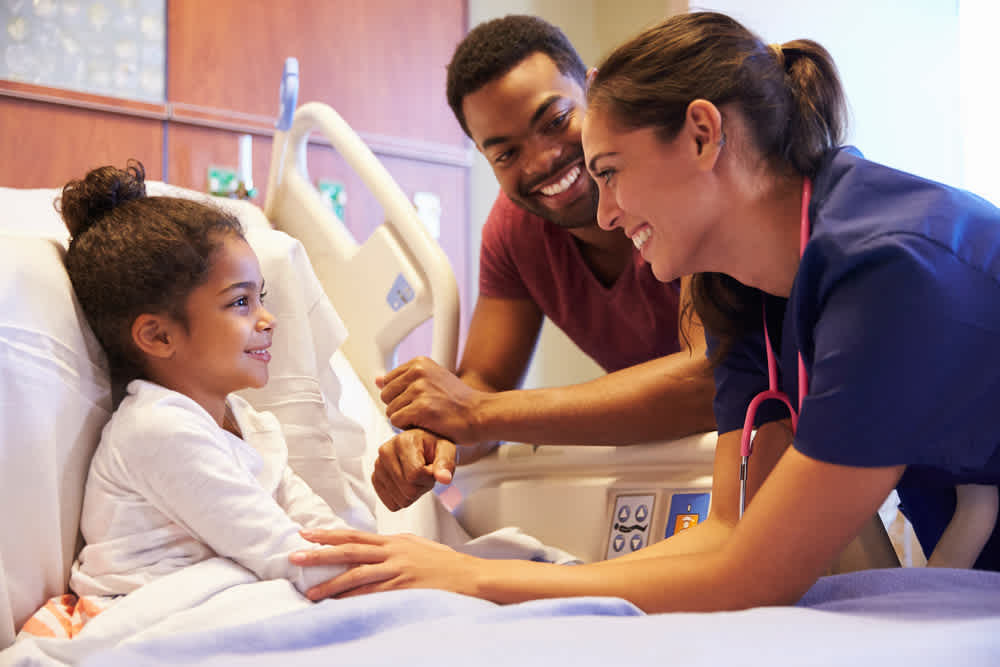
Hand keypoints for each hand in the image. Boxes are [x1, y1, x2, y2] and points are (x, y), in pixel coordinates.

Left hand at [290, 529, 477, 599]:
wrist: (468, 575)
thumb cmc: (444, 563)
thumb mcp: (416, 546)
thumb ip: (393, 546)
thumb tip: (371, 548)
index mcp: (393, 541)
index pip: (355, 535)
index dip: (329, 534)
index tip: (305, 534)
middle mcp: (392, 552)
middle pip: (349, 551)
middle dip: (320, 554)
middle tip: (295, 557)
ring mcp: (397, 571)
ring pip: (357, 575)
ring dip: (331, 584)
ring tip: (310, 592)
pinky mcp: (403, 589)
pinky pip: (372, 595)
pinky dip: (353, 600)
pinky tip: (338, 605)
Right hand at [372, 428, 455, 510]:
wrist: (421, 445)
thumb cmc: (433, 447)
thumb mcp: (446, 450)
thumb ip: (446, 464)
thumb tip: (444, 478)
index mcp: (403, 441)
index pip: (415, 475)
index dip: (429, 477)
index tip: (431, 467)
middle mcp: (386, 452)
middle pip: (408, 490)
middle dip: (422, 486)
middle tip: (425, 473)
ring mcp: (378, 466)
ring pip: (401, 499)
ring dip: (414, 493)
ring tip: (416, 476)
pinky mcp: (375, 479)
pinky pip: (392, 504)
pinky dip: (403, 498)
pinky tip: (406, 483)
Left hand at [376, 356, 484, 443]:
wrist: (480, 414)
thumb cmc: (458, 402)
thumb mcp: (431, 381)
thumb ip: (403, 380)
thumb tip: (377, 379)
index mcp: (419, 363)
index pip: (388, 382)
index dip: (400, 396)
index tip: (418, 401)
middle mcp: (418, 372)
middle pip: (386, 396)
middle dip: (400, 408)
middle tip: (422, 411)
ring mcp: (419, 389)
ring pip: (390, 411)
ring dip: (405, 419)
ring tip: (426, 417)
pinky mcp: (421, 407)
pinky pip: (397, 422)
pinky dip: (408, 428)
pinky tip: (426, 424)